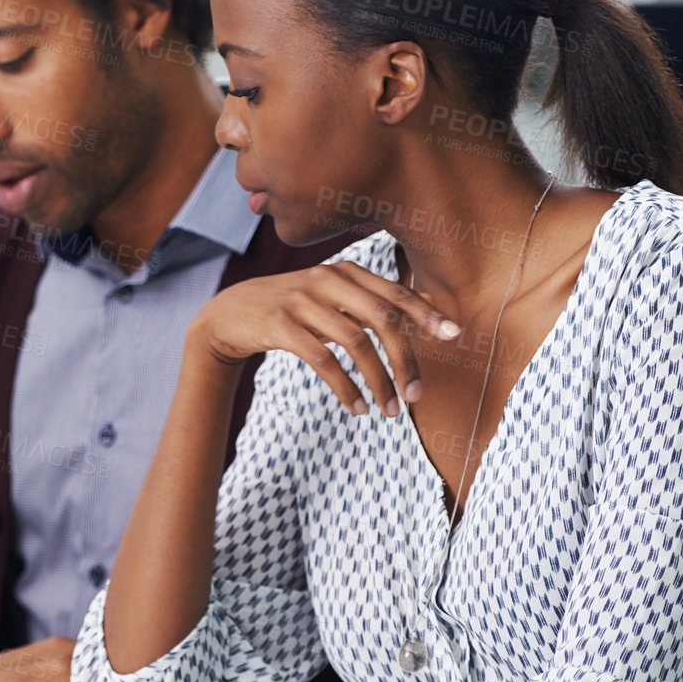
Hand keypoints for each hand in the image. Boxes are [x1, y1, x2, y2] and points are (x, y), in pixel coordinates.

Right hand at [189, 261, 460, 417]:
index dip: (426, 313)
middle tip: (416, 394)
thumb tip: (420, 314)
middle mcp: (325, 279)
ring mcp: (301, 300)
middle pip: (381, 318)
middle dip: (405, 359)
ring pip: (355, 342)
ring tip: (390, 410)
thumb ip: (364, 302)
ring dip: (378, 381)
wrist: (228, 315)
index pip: (394, 292)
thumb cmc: (288, 310)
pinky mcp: (280, 324)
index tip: (453, 335)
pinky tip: (356, 407)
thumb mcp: (326, 297)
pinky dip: (344, 387)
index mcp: (343, 271)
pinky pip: (322, 359)